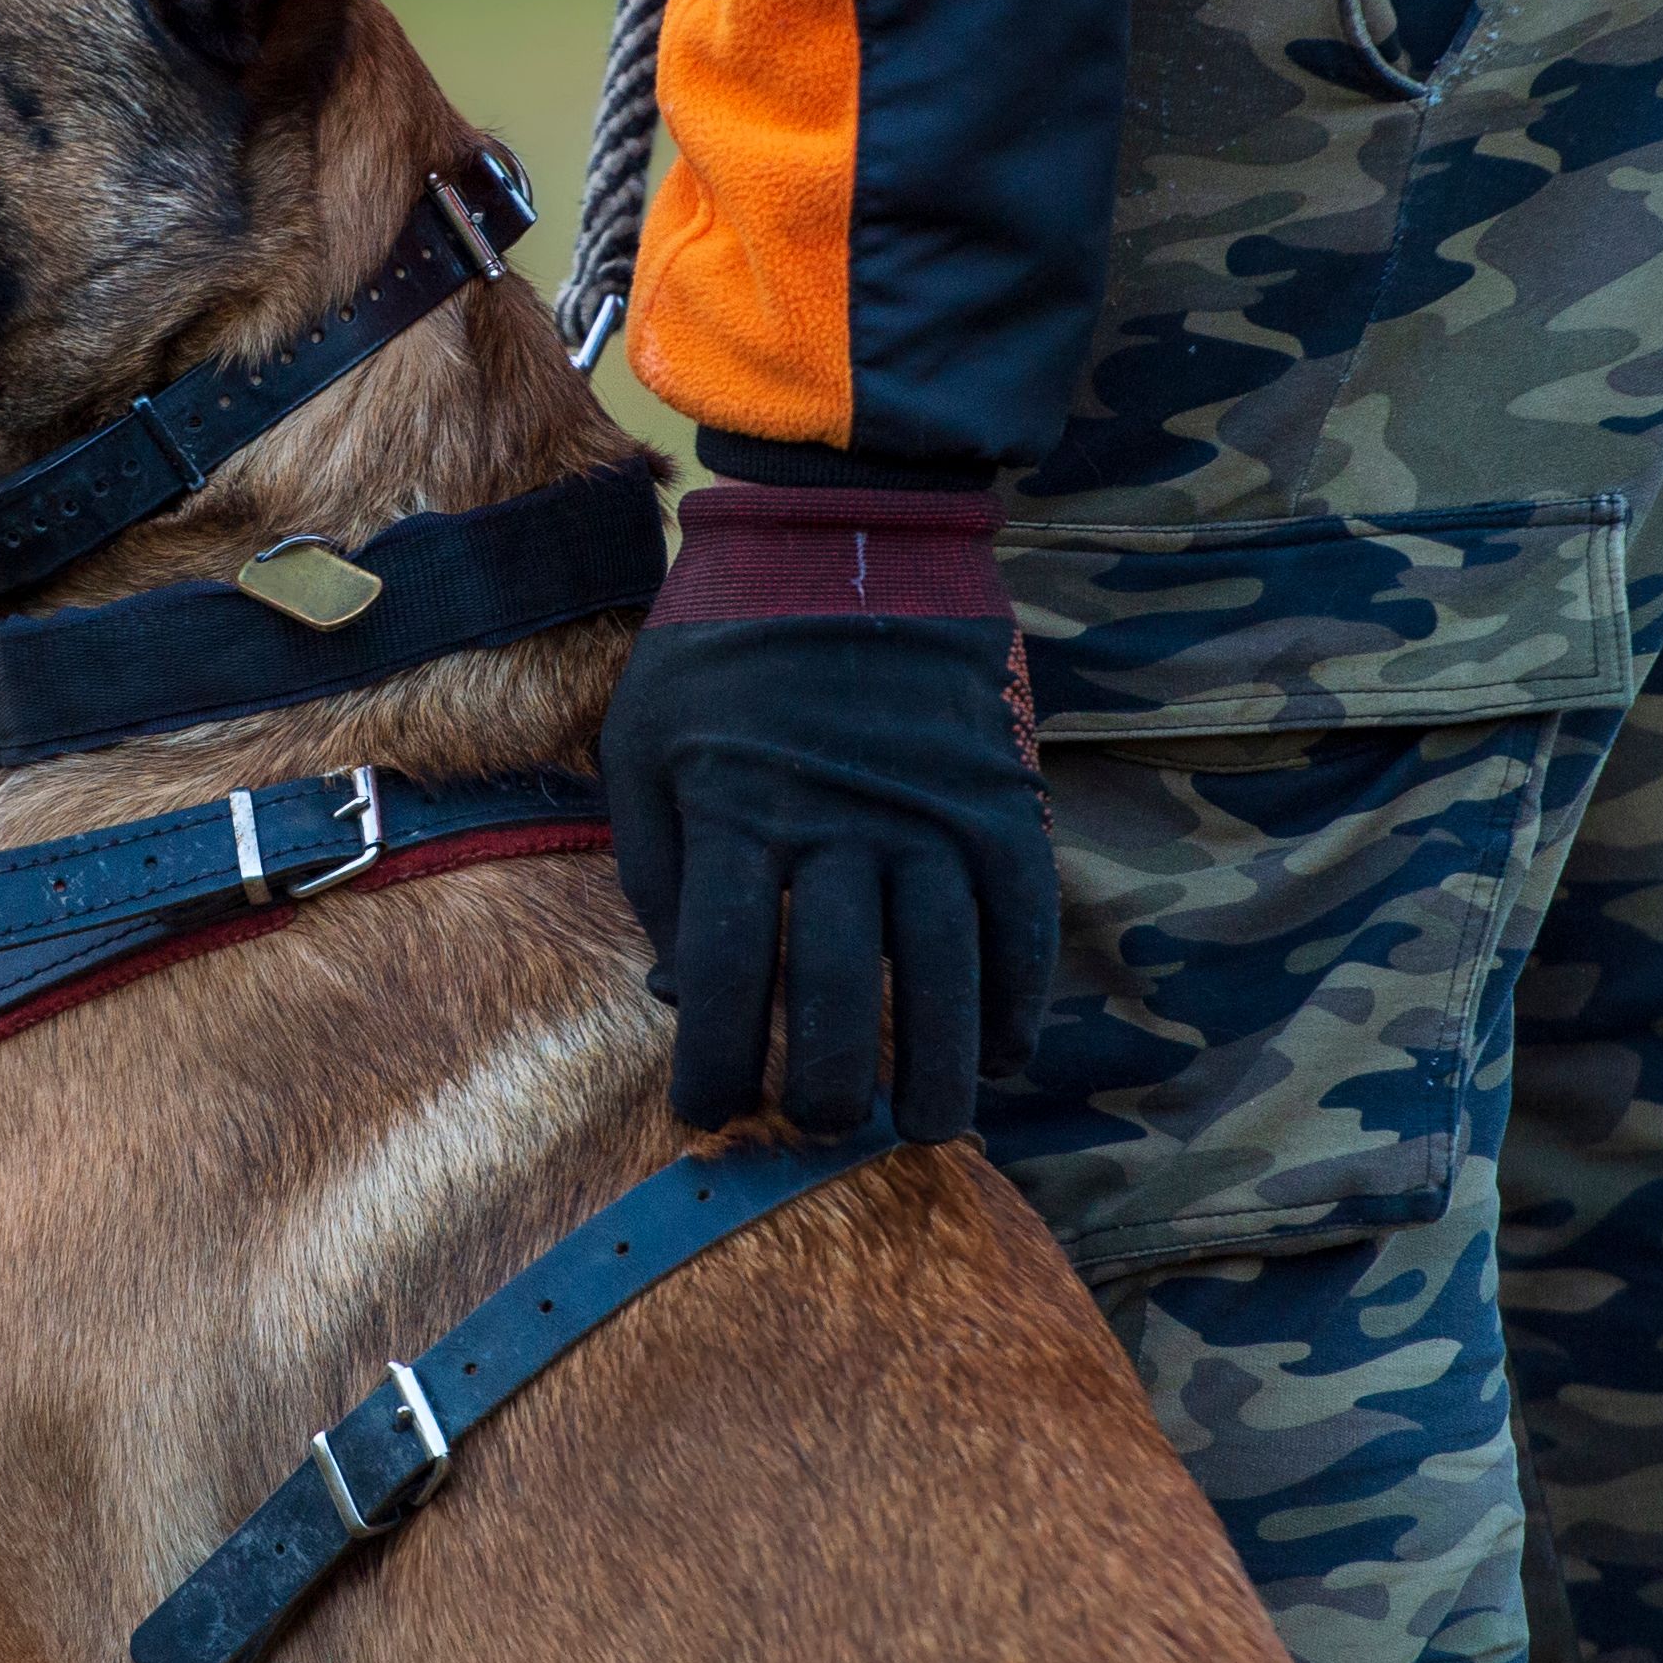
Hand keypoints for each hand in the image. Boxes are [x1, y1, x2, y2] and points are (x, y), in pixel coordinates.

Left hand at [599, 482, 1057, 1142]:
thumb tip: (685, 992)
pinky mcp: (997, 793)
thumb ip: (658, 868)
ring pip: (943, 971)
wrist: (843, 530)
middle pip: (837, 992)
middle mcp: (837, 820)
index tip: (711, 1115)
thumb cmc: (719, 649)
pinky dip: (1016, 993)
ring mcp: (929, 807)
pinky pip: (1021, 917)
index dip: (718, 1067)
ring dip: (936, 1067)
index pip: (723, 977)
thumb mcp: (641, 741)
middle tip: (821, 1133)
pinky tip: (998, 1049)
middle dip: (827, 1089)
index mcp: (735, 808)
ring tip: (924, 1126)